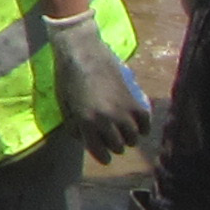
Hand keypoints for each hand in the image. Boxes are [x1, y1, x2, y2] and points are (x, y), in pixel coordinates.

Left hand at [44, 16, 151, 161]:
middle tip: (115, 142)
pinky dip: (145, 126)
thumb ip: (73, 124)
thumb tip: (84, 138)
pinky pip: (145, 120)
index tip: (107, 159)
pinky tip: (141, 128)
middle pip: (118, 145)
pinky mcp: (132, 97)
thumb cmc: (68, 75)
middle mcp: (105, 119)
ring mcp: (121, 109)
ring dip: (131, 138)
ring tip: (128, 135)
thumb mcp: (64, 104)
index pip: (99, 151)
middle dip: (116, 146)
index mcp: (85, 121)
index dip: (103, 158)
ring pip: (133, 136)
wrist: (82, 50)